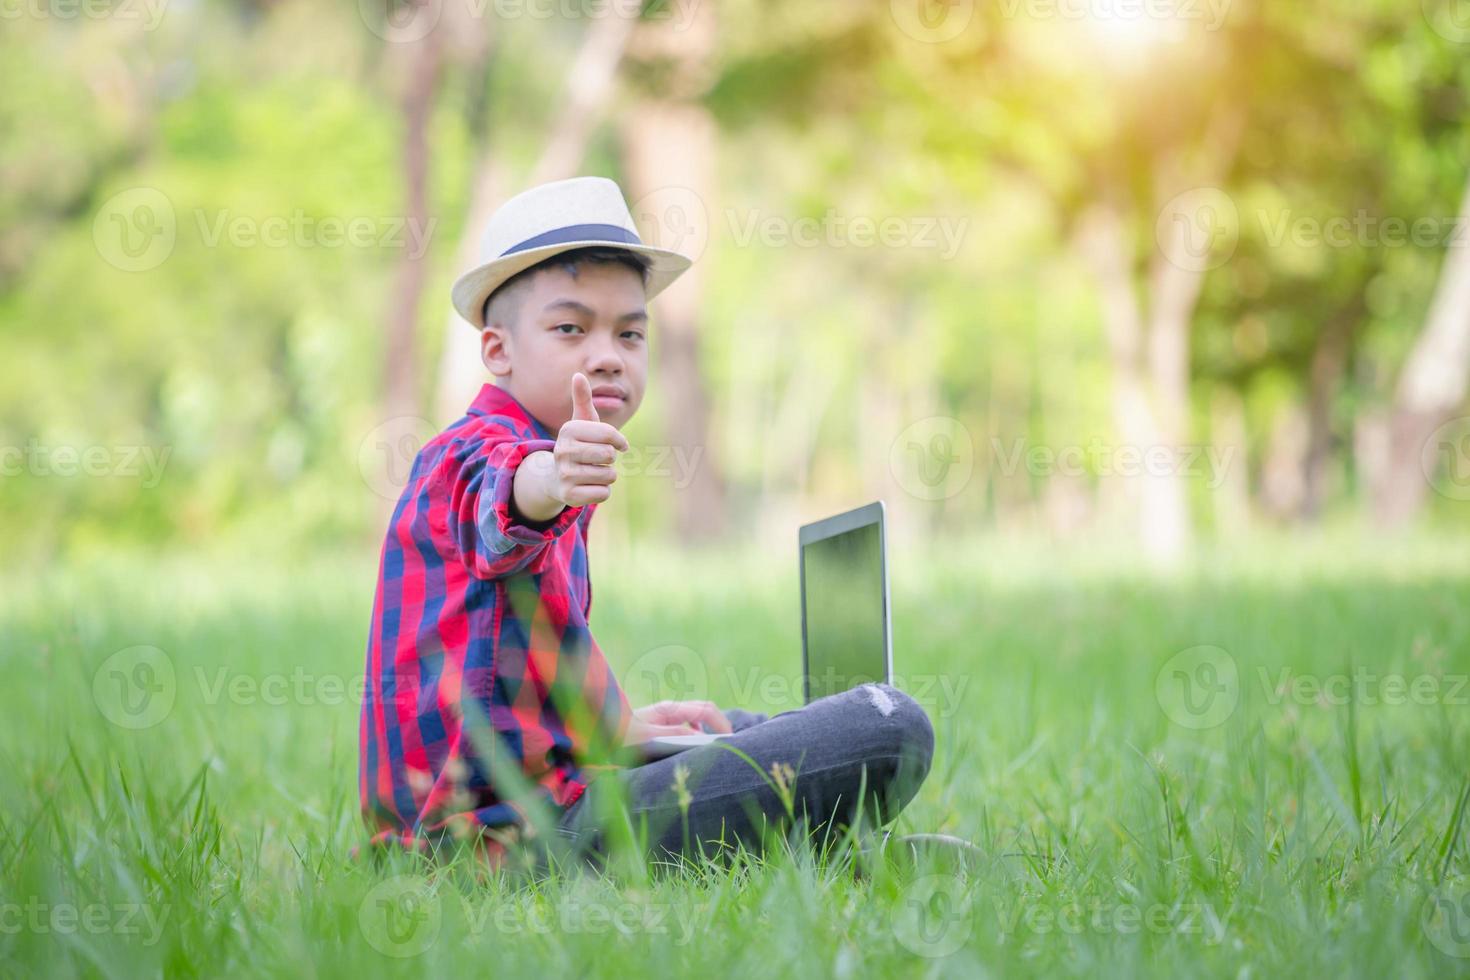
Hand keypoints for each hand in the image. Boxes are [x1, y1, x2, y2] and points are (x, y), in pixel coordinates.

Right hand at [546, 372, 629, 507]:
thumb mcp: (580, 422)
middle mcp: (563, 451)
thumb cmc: (577, 445)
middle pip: (609, 456)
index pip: (609, 434)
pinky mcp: (569, 496)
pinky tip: (588, 486)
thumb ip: (582, 399)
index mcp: (569, 430)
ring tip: (591, 471)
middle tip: (597, 459)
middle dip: (610, 459)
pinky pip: (603, 493)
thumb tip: (578, 375)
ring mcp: (565, 475)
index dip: (619, 440)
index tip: (619, 444)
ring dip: (607, 475)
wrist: (554, 477)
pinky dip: (602, 491)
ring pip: (609, 475)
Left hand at [623, 700, 733, 744]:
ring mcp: (667, 715)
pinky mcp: (663, 724)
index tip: (730, 741)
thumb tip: (700, 737)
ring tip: (713, 751)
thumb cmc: (622, 736)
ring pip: (697, 719)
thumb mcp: (649, 738)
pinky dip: (696, 736)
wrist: (601, 732)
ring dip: (707, 732)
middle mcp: (671, 709)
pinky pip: (687, 727)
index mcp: (670, 709)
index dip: (722, 724)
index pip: (707, 709)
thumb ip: (675, 734)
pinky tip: (692, 750)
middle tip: (728, 747)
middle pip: (705, 712)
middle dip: (719, 727)